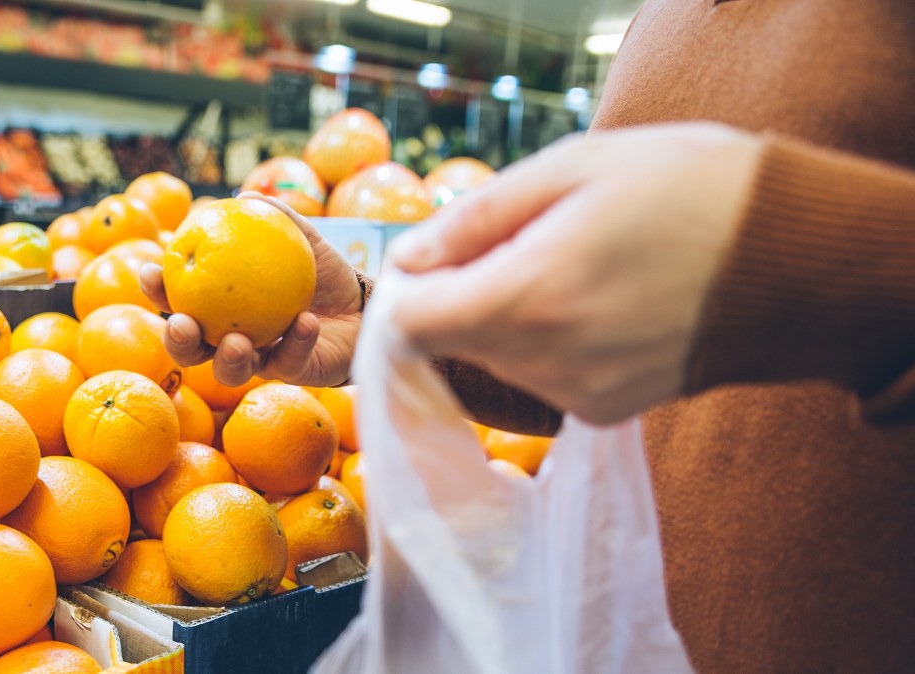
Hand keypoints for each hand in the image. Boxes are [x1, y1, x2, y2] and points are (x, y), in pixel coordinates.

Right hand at [140, 193, 362, 386]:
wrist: (363, 307)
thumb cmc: (323, 273)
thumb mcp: (302, 240)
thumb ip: (274, 218)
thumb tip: (242, 199)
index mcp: (221, 306)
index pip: (179, 300)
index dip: (157, 290)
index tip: (150, 271)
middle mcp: (232, 337)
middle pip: (191, 348)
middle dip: (178, 341)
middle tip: (182, 323)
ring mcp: (260, 359)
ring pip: (229, 371)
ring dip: (227, 358)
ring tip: (237, 341)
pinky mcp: (293, 373)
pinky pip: (288, 362)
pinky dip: (296, 341)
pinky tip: (304, 322)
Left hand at [388, 123, 764, 423]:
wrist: (799, 259)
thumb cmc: (688, 190)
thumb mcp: (572, 169)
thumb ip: (474, 220)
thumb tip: (409, 261)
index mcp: (529, 298)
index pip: (412, 325)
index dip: (408, 290)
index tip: (434, 259)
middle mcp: (546, 363)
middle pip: (453, 340)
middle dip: (466, 293)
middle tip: (528, 242)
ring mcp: (579, 396)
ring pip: (497, 358)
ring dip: (511, 314)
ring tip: (580, 264)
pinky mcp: (607, 412)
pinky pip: (543, 375)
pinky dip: (550, 341)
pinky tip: (603, 301)